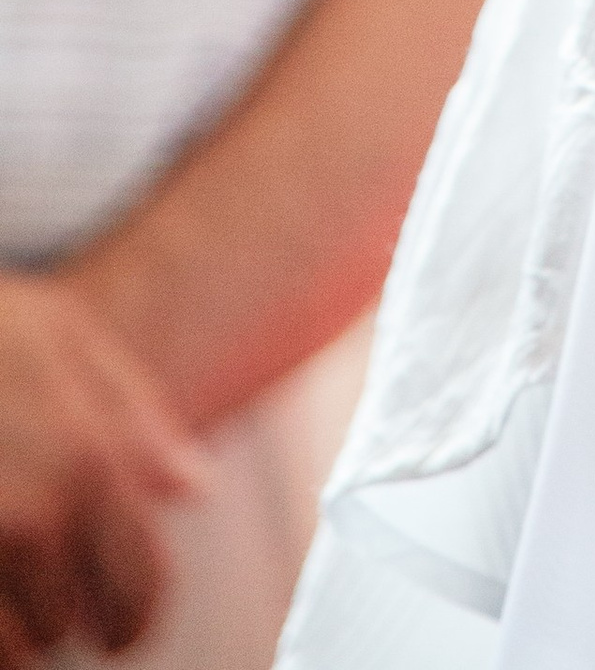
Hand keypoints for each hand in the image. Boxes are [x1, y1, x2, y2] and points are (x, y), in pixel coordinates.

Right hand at [0, 274, 202, 663]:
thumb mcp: (60, 336)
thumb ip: (132, 415)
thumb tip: (195, 490)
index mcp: (87, 464)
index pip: (137, 589)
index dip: (131, 619)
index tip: (115, 631)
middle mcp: (31, 521)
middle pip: (63, 626)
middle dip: (55, 608)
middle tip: (34, 574)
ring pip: (8, 651)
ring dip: (4, 628)